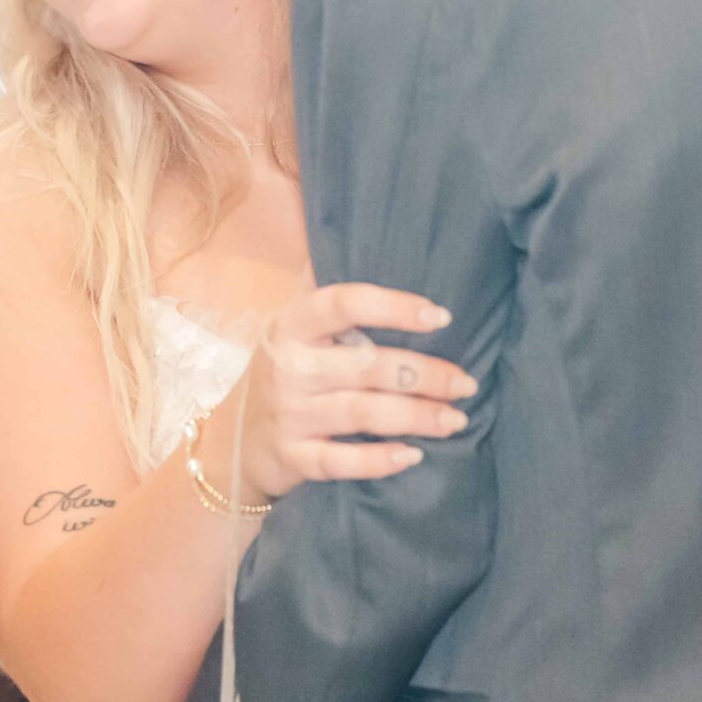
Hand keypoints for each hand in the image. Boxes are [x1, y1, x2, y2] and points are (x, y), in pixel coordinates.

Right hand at [226, 282, 475, 505]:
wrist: (235, 439)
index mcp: (292, 325)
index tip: (441, 315)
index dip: (394, 307)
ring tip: (456, 418)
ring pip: (364, 413)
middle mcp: (290, 367)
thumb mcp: (294, 327)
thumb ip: (329, 295)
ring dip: (417, 416)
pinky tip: (412, 455)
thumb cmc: (284, 371)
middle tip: (466, 383)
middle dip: (425, 375)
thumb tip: (362, 240)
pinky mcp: (294, 457)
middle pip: (368, 365)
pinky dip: (378, 461)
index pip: (344, 303)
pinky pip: (341, 461)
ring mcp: (291, 414)